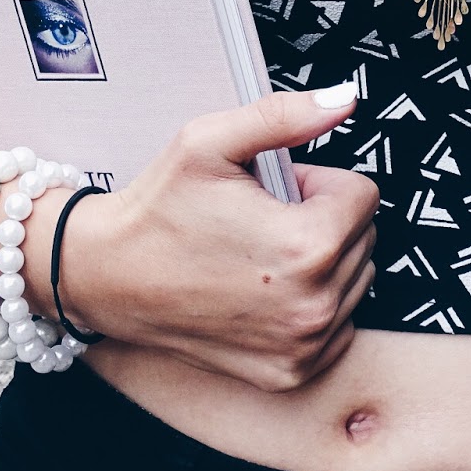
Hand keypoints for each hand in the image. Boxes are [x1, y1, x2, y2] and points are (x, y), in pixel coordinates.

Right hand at [58, 86, 379, 391]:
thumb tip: (346, 98)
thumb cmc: (158, 208)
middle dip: (321, 218)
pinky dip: (314, 303)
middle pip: (363, 236)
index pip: (362, 194)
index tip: (272, 191)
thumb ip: (286, 116)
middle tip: (261, 220)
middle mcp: (314, 304)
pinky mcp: (291, 372)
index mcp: (307, 245)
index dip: (315, 182)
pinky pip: (338, 325)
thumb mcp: (212, 141)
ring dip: (322, 261)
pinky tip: (266, 290)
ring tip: (259, 254)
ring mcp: (304, 346)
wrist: (107, 278)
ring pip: (354, 278)